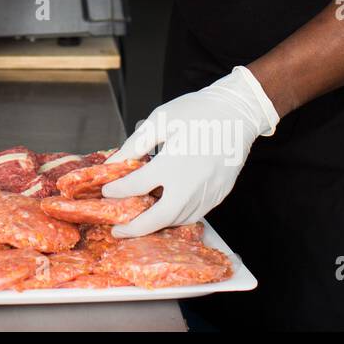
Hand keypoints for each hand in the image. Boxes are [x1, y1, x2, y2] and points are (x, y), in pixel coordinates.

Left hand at [103, 66, 279, 237]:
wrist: (238, 113)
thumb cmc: (197, 112)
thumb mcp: (160, 121)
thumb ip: (135, 145)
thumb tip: (113, 162)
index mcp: (172, 164)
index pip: (136, 186)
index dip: (117, 191)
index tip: (106, 191)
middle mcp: (190, 185)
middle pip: (159, 218)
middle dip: (135, 228)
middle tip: (117, 231)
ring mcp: (207, 193)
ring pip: (178, 220)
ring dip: (157, 225)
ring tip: (139, 223)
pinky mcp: (219, 195)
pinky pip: (195, 215)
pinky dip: (177, 218)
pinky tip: (166, 212)